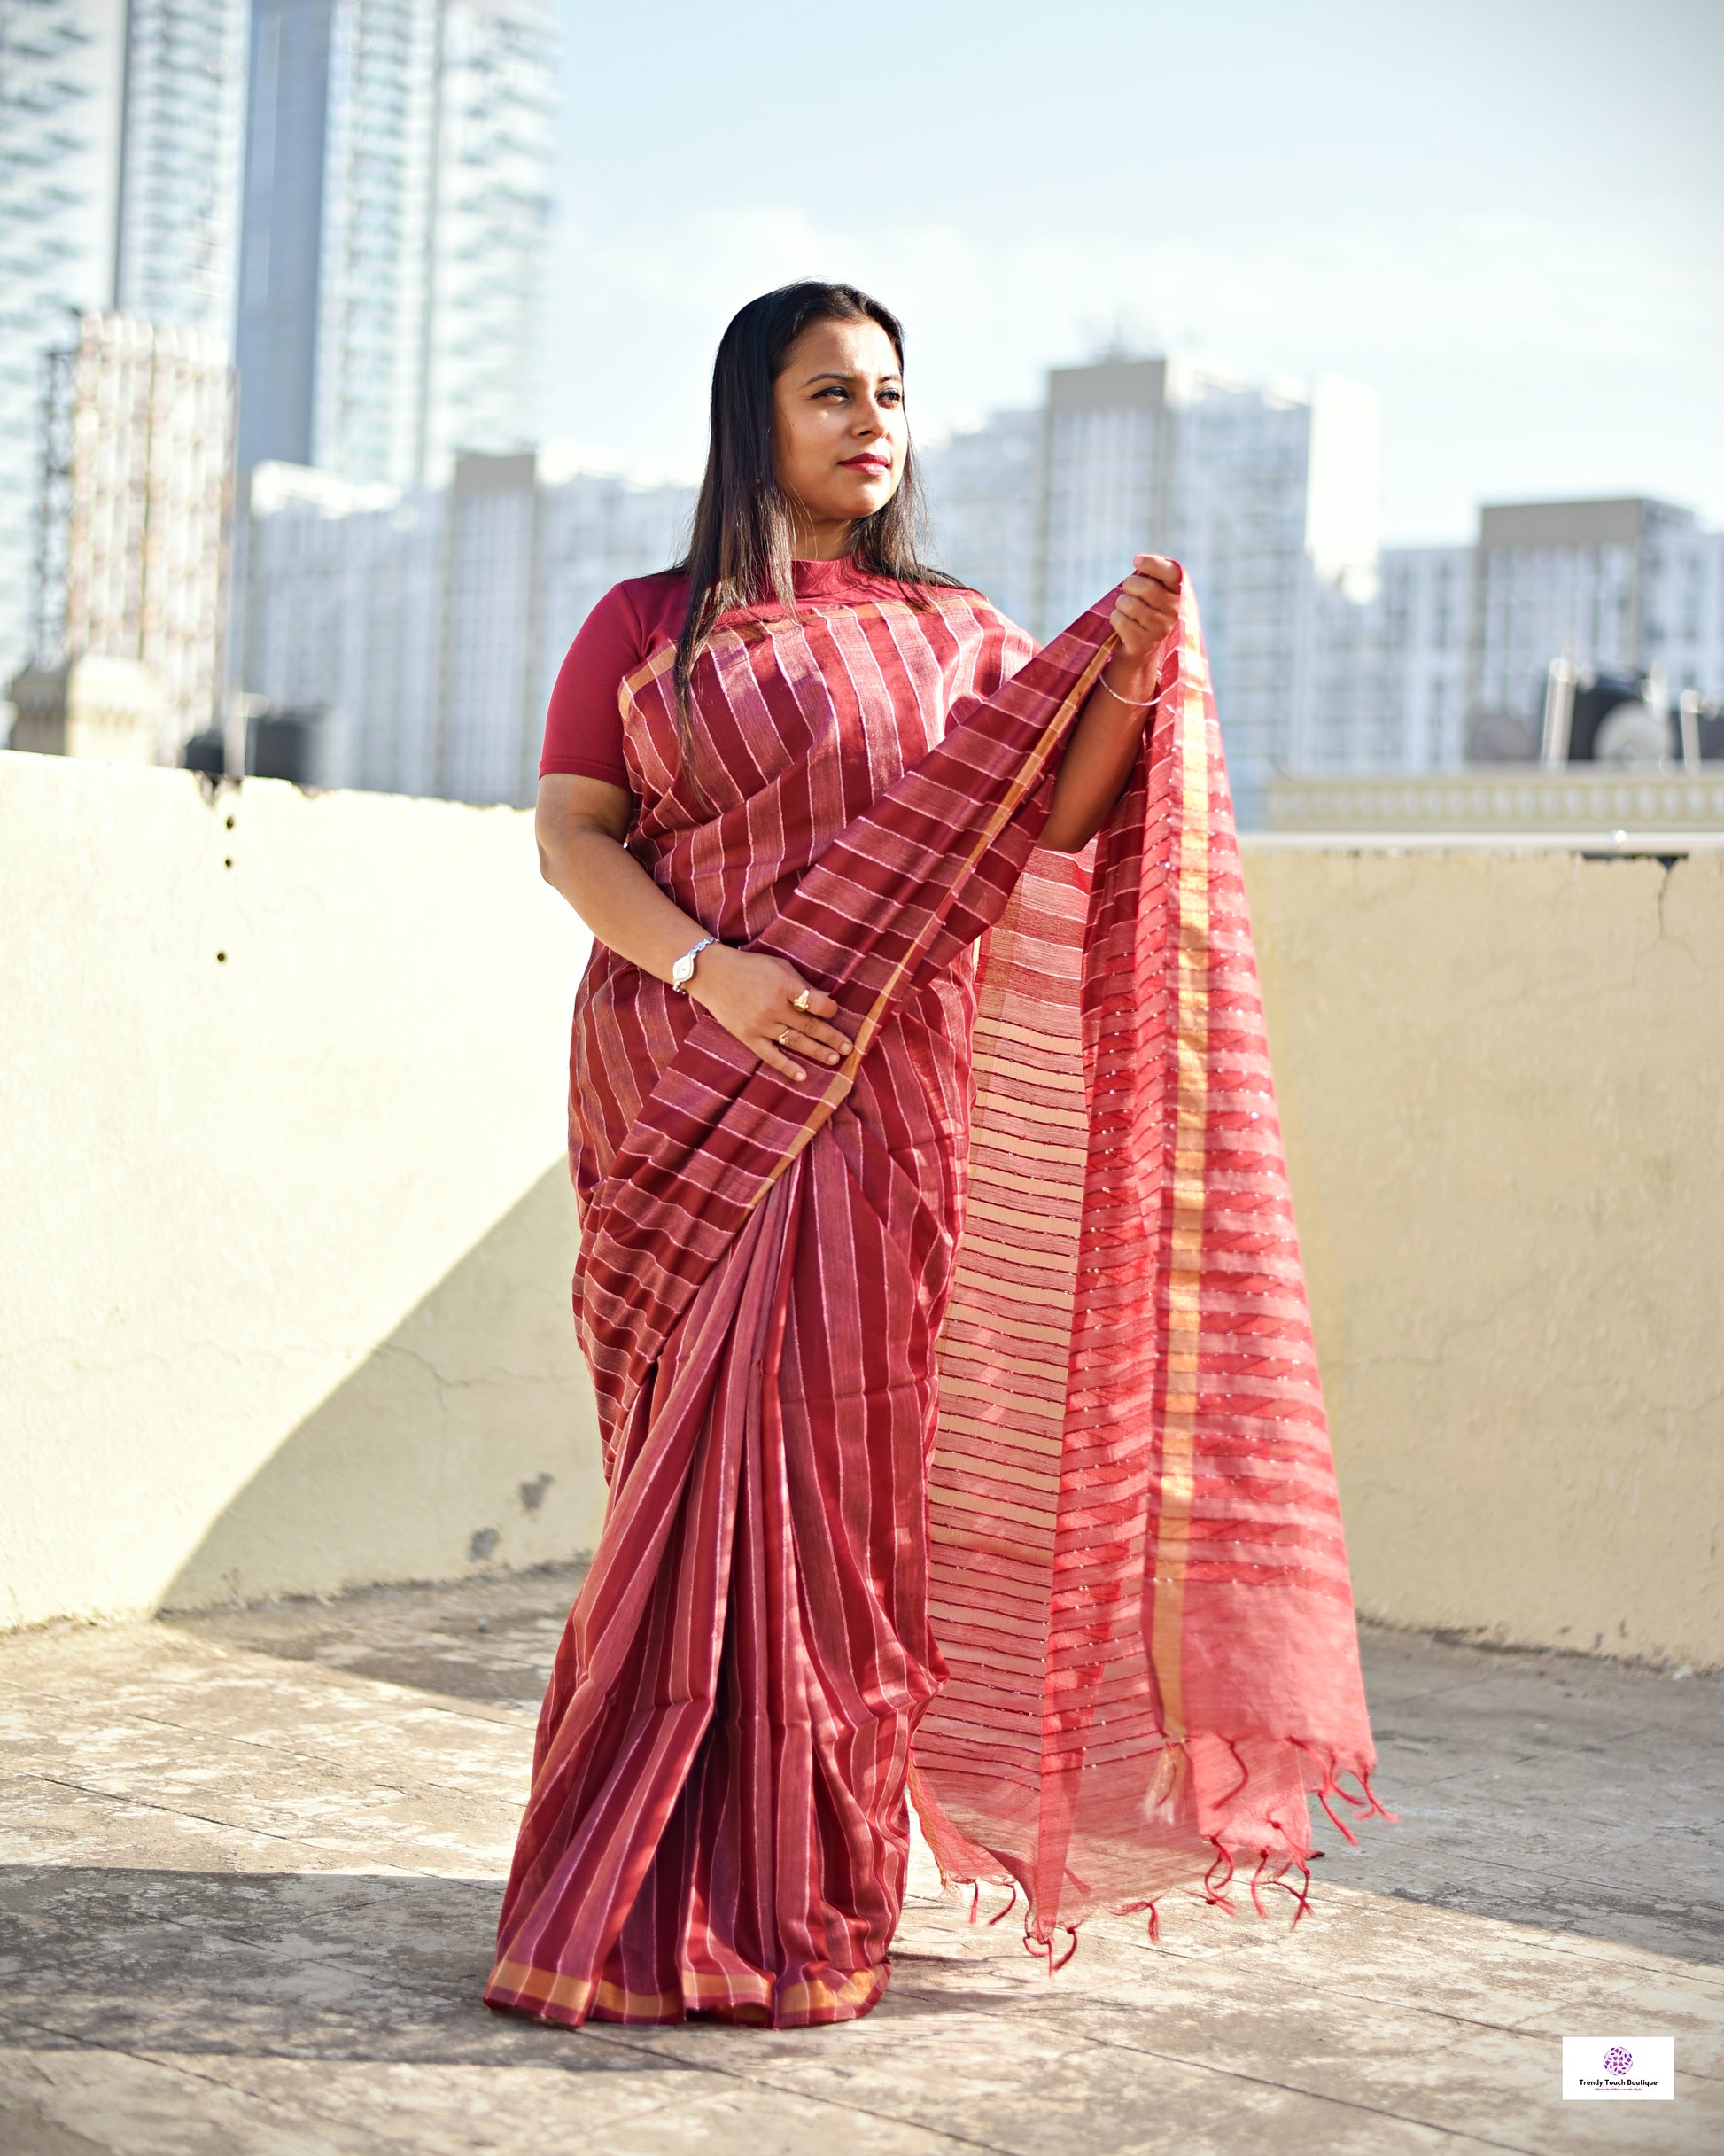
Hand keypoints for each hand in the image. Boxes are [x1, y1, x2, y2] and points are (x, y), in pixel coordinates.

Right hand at [687, 945, 852, 1082]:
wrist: (713, 974)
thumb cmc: (750, 967)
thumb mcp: (779, 967)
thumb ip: (801, 985)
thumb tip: (825, 999)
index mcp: (784, 986)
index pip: (816, 1002)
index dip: (829, 1008)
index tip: (835, 1012)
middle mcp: (774, 1008)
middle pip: (810, 1026)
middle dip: (832, 1038)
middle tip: (849, 1048)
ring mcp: (761, 1025)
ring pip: (795, 1042)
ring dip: (817, 1052)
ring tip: (834, 1060)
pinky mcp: (749, 1037)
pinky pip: (771, 1056)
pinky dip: (787, 1067)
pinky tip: (803, 1076)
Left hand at [1104, 554, 1180, 702]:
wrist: (1138, 648)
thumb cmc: (1143, 609)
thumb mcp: (1151, 590)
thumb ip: (1151, 574)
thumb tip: (1139, 562)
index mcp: (1179, 593)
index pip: (1173, 572)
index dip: (1153, 564)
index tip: (1136, 561)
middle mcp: (1175, 611)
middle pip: (1146, 587)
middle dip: (1129, 585)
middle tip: (1128, 591)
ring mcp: (1160, 629)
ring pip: (1130, 604)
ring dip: (1120, 604)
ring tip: (1126, 610)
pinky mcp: (1143, 644)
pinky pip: (1120, 620)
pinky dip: (1115, 619)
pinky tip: (1123, 625)